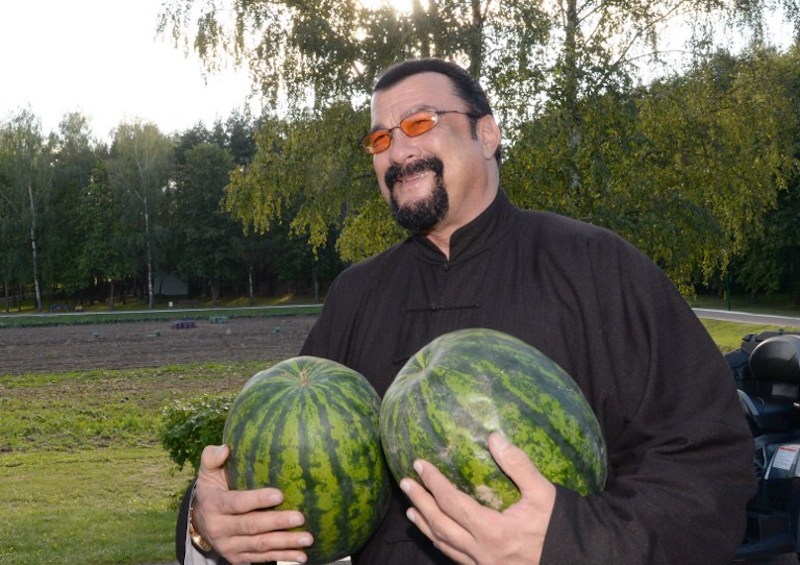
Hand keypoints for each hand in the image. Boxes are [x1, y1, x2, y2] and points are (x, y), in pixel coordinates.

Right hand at [191, 444, 313, 563]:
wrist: (200, 522)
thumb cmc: (213, 490)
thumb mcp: (208, 473)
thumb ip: (212, 458)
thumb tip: (225, 448)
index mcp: (214, 505)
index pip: (237, 503)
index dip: (258, 499)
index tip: (280, 494)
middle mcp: (220, 529)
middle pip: (251, 526)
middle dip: (277, 522)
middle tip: (300, 517)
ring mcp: (229, 546)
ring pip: (260, 546)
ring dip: (285, 543)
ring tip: (307, 538)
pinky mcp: (238, 558)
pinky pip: (262, 558)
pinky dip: (283, 558)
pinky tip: (301, 556)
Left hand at [399, 432, 555, 564]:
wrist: (578, 558)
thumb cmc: (560, 525)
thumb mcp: (543, 491)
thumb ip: (517, 464)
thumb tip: (494, 437)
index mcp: (493, 531)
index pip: (452, 502)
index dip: (433, 483)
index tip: (420, 465)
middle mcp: (483, 552)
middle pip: (440, 525)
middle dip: (420, 503)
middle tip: (405, 483)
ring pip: (445, 546)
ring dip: (426, 526)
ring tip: (411, 511)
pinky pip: (457, 559)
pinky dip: (442, 544)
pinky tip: (436, 536)